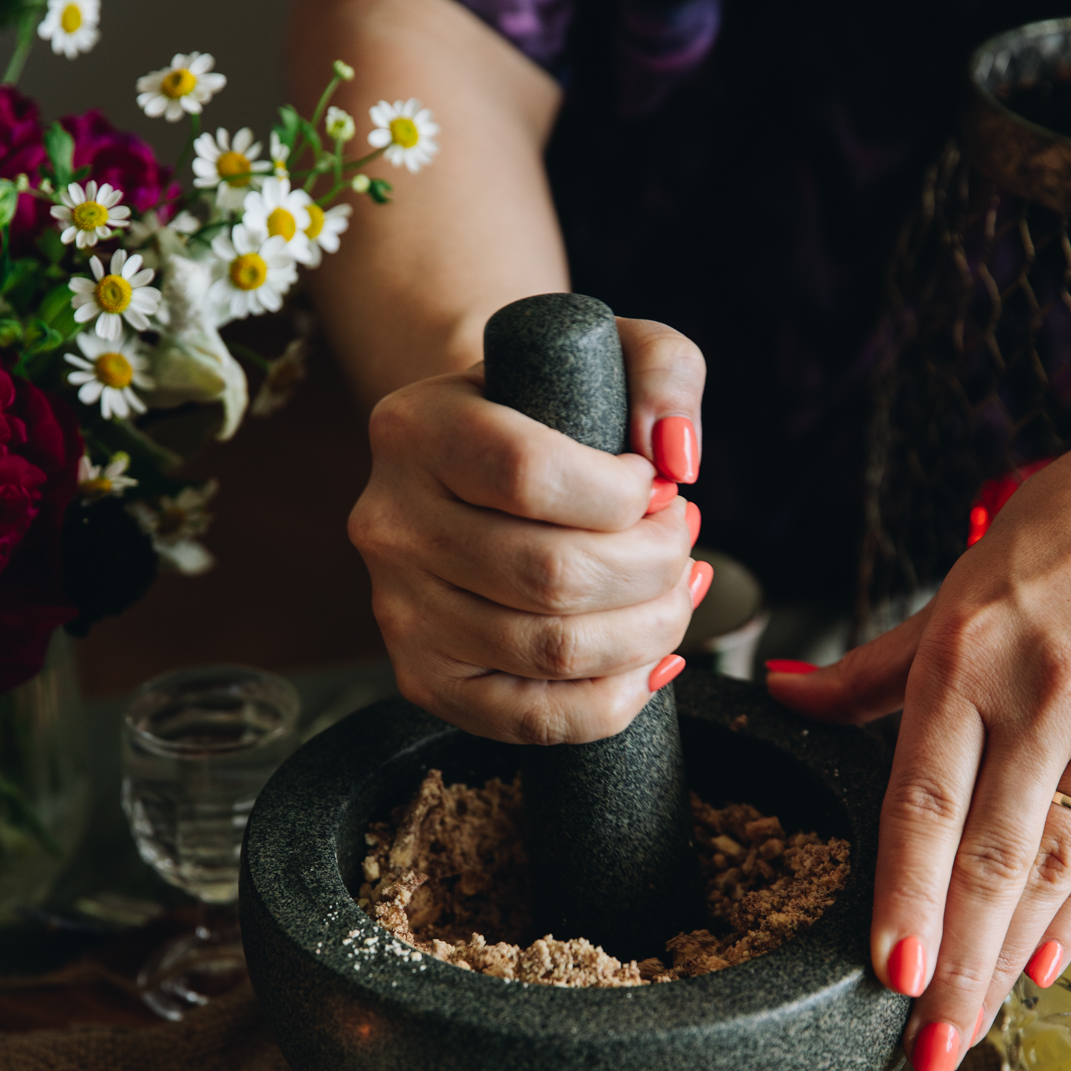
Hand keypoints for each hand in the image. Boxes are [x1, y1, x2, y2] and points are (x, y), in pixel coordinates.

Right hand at [349, 318, 707, 740]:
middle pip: (550, 575)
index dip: (623, 494)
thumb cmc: (550, 407)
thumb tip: (675, 455)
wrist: (473, 462)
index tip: (657, 486)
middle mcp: (389, 521)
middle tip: (681, 542)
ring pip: (550, 652)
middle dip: (653, 568)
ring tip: (672, 590)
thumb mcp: (607, 350)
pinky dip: (613, 700)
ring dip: (648, 631)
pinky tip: (648, 658)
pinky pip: (531, 720)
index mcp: (414, 426)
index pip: (528, 473)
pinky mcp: (422, 677)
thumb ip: (663, 368)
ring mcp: (397, 609)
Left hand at [768, 359, 1070, 1070]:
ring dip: (1010, 956)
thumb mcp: (963, 582)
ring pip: (1054, 864)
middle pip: (990, 856)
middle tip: (928, 1053)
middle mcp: (1042, 693)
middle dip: (957, 964)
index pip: (923, 798)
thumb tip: (784, 697)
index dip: (905, 894)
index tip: (889, 974)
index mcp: (970, 651)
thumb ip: (876, 664)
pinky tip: (1042, 966)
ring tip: (974, 1030)